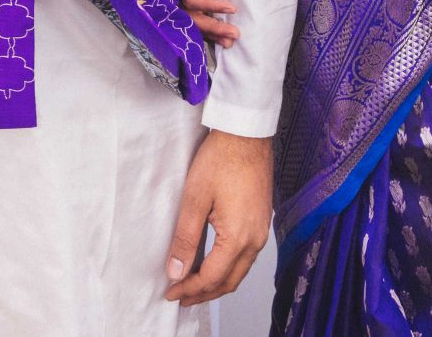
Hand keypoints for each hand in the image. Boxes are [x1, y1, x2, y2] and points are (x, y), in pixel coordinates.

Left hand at [164, 129, 271, 306]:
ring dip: (217, 282)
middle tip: (181, 297)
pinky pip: (246, 256)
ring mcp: (261, 230)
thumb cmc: (222, 158)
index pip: (212, 277)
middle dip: (204, 293)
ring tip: (193, 284)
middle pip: (229, 281)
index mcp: (238, 237)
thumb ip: (185, 239)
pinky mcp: (261, 221)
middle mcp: (255, 239)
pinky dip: (228, 267)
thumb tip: (176, 270)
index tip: (171, 293)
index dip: (189, 289)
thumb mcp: (195, 199)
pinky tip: (213, 263)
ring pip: (239, 271)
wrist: (247, 134)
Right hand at [178, 0, 238, 48]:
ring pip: (194, 20)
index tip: (232, 7)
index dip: (211, 6)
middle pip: (192, 16)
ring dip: (212, 33)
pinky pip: (198, 16)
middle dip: (212, 27)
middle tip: (234, 33)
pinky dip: (209, 29)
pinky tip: (222, 38)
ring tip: (231, 41)